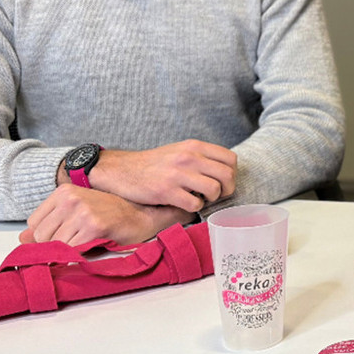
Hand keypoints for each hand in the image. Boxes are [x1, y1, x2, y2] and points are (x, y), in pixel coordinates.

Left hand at [20, 185, 195, 246]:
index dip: (45, 235)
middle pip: (42, 235)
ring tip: (86, 242)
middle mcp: (71, 198)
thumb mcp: (77, 212)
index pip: (34, 222)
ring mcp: (83, 212)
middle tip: (76, 241)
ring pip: (55, 244)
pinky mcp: (94, 226)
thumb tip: (22, 239)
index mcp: (64, 191)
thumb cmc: (110, 214)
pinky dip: (78, 255)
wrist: (142, 214)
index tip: (63, 236)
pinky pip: (72, 250)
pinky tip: (92, 245)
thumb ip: (49, 223)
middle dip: (55, 245)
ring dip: (68, 251)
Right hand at [86, 140, 237, 212]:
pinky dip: (194, 208)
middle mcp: (189, 157)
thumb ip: (202, 157)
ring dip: (211, 199)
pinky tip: (185, 203)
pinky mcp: (166, 191)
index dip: (231, 174)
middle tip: (216, 195)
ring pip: (214, 190)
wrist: (122, 170)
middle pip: (227, 175)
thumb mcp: (180, 150)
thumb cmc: (154, 163)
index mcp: (194, 146)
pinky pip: (195, 204)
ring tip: (200, 199)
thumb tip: (226, 171)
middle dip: (226, 189)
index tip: (223, 182)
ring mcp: (178, 174)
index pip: (231, 159)